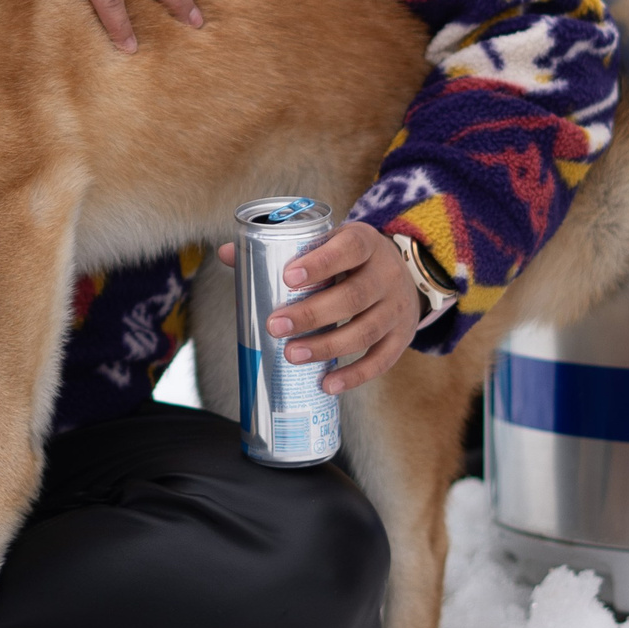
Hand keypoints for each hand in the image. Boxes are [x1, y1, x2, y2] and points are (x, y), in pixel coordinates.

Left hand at [217, 222, 418, 393]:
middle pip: (354, 296)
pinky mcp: (401, 337)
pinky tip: (327, 384)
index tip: (288, 277)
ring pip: (365, 330)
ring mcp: (397, 308)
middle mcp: (387, 275)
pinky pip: (380, 360)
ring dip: (327, 346)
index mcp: (366, 243)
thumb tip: (225, 254)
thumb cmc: (349, 260)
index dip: (321, 263)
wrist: (402, 273)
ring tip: (291, 355)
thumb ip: (280, 248)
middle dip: (312, 314)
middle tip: (275, 326)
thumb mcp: (328, 243)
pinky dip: (355, 375)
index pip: (349, 248)